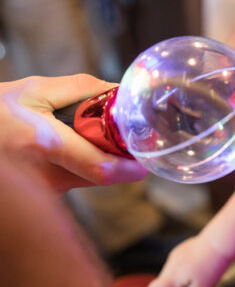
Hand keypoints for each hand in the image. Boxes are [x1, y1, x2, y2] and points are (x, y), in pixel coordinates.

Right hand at [0, 75, 146, 191]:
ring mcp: (41, 191)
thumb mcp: (35, 89)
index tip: (147, 160)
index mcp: (46, 145)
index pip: (101, 168)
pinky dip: (79, 167)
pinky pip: (72, 183)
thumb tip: (120, 92)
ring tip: (88, 137)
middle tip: (127, 139)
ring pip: (88, 180)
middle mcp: (45, 175)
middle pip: (101, 176)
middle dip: (118, 159)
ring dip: (99, 162)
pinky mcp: (39, 197)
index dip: (130, 167)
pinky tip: (69, 148)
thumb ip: (82, 90)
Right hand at [144, 235, 228, 286]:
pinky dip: (180, 271)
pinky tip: (195, 268)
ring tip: (194, 277)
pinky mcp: (179, 251)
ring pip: (168, 274)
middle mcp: (170, 265)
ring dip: (176, 281)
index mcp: (173, 277)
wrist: (219, 243)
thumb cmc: (211, 269)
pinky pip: (174, 266)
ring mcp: (174, 256)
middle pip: (160, 283)